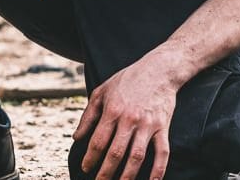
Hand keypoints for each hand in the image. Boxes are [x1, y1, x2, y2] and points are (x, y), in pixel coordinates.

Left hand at [72, 56, 179, 179]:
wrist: (158, 70)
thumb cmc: (127, 80)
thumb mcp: (101, 92)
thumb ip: (88, 116)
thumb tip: (76, 137)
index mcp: (112, 110)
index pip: (98, 141)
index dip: (90, 158)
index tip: (85, 168)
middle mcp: (129, 119)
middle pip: (115, 153)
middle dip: (105, 172)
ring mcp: (147, 125)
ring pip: (136, 157)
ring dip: (127, 175)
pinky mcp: (163, 127)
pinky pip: (162, 153)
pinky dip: (158, 170)